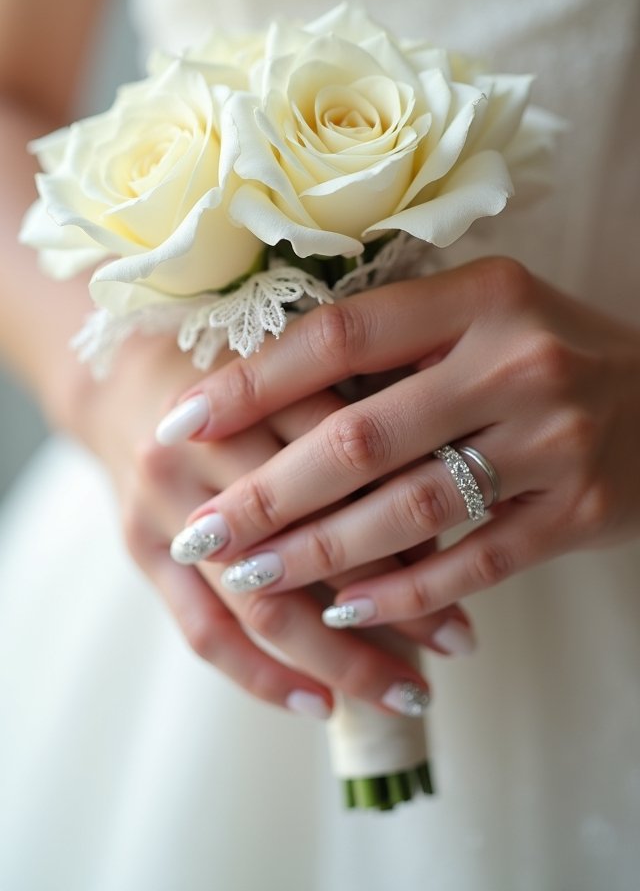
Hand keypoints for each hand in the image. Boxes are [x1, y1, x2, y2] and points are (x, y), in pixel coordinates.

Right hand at [82, 334, 469, 719]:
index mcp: (247, 392)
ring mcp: (162, 507)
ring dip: (341, 658)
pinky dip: (263, 677)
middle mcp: (196, 449)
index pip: (344, 465)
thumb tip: (444, 521)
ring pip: (260, 602)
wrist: (126, 381)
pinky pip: (203, 632)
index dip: (411, 513)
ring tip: (409, 695)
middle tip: (460, 642)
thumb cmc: (239, 380)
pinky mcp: (141, 551)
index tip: (478, 558)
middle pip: (306, 541)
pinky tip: (322, 707)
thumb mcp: (299, 378)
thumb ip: (357, 430)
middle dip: (392, 599)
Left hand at [163, 257, 639, 637]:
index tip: (181, 422)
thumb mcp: (481, 313)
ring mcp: (553, 441)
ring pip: (410, 509)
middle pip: (361, 436)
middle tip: (199, 533)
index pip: (340, 336)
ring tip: (250, 576)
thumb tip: (261, 383)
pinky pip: (473, 562)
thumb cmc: (548, 349)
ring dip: (318, 552)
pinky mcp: (579, 511)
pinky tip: (343, 606)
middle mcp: (518, 362)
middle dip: (266, 494)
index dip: (251, 381)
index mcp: (481, 296)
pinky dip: (403, 591)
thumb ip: (393, 338)